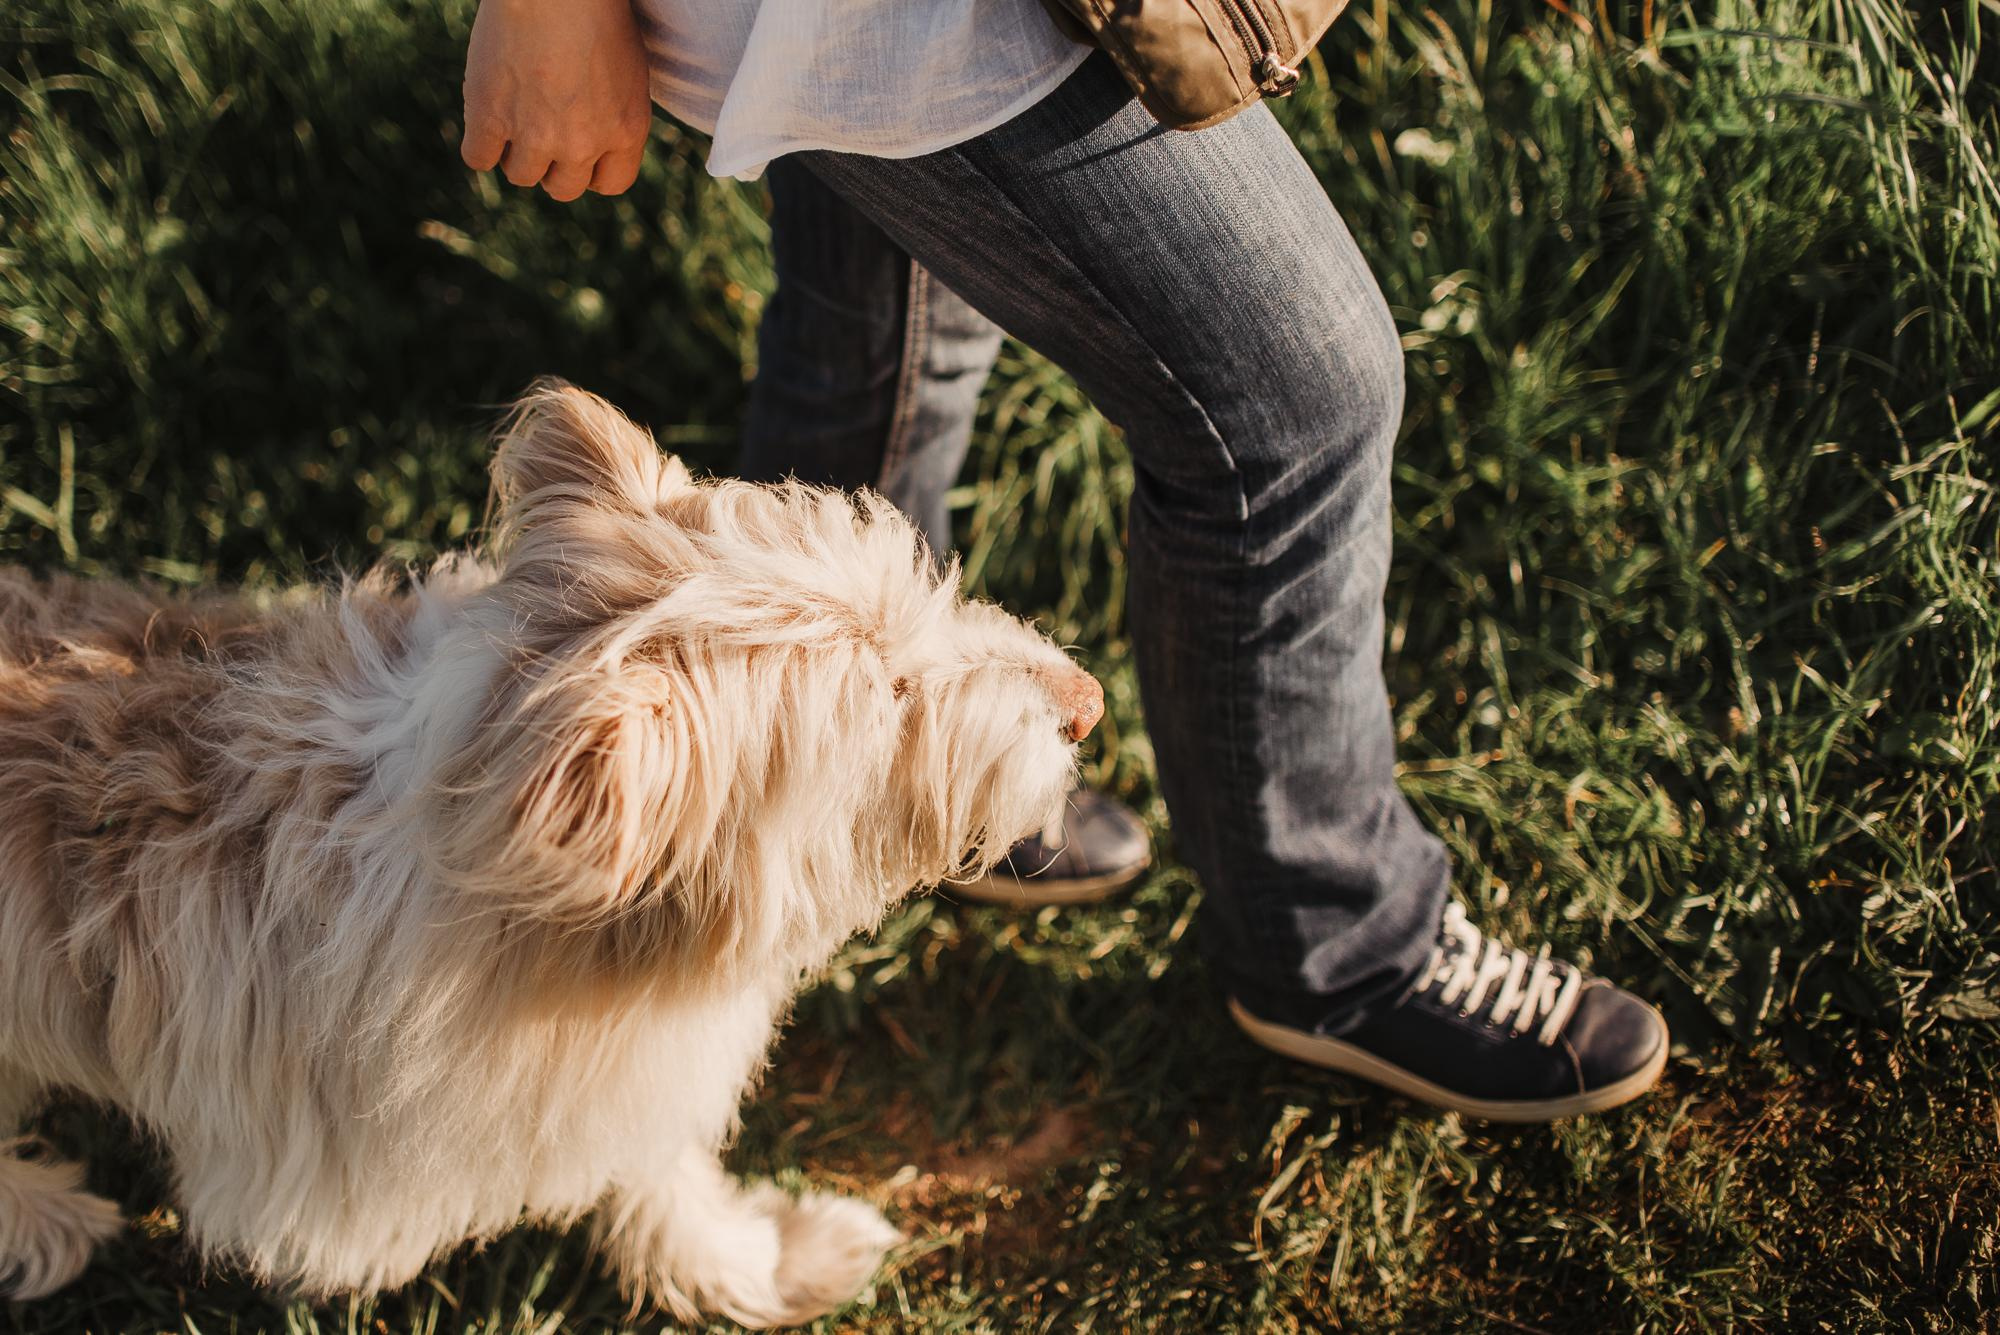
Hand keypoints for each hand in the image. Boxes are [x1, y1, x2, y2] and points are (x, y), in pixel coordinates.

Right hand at [460, 0, 652, 200]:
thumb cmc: (595, 10)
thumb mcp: (628, 68)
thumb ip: (616, 112)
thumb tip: (598, 137)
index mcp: (626, 130)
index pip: (611, 183)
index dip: (591, 171)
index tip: (578, 153)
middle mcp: (584, 143)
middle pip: (563, 188)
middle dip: (552, 165)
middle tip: (540, 133)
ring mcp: (536, 135)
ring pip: (520, 175)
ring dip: (515, 154)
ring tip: (513, 119)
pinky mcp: (490, 118)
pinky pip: (478, 158)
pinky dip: (479, 145)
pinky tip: (484, 123)